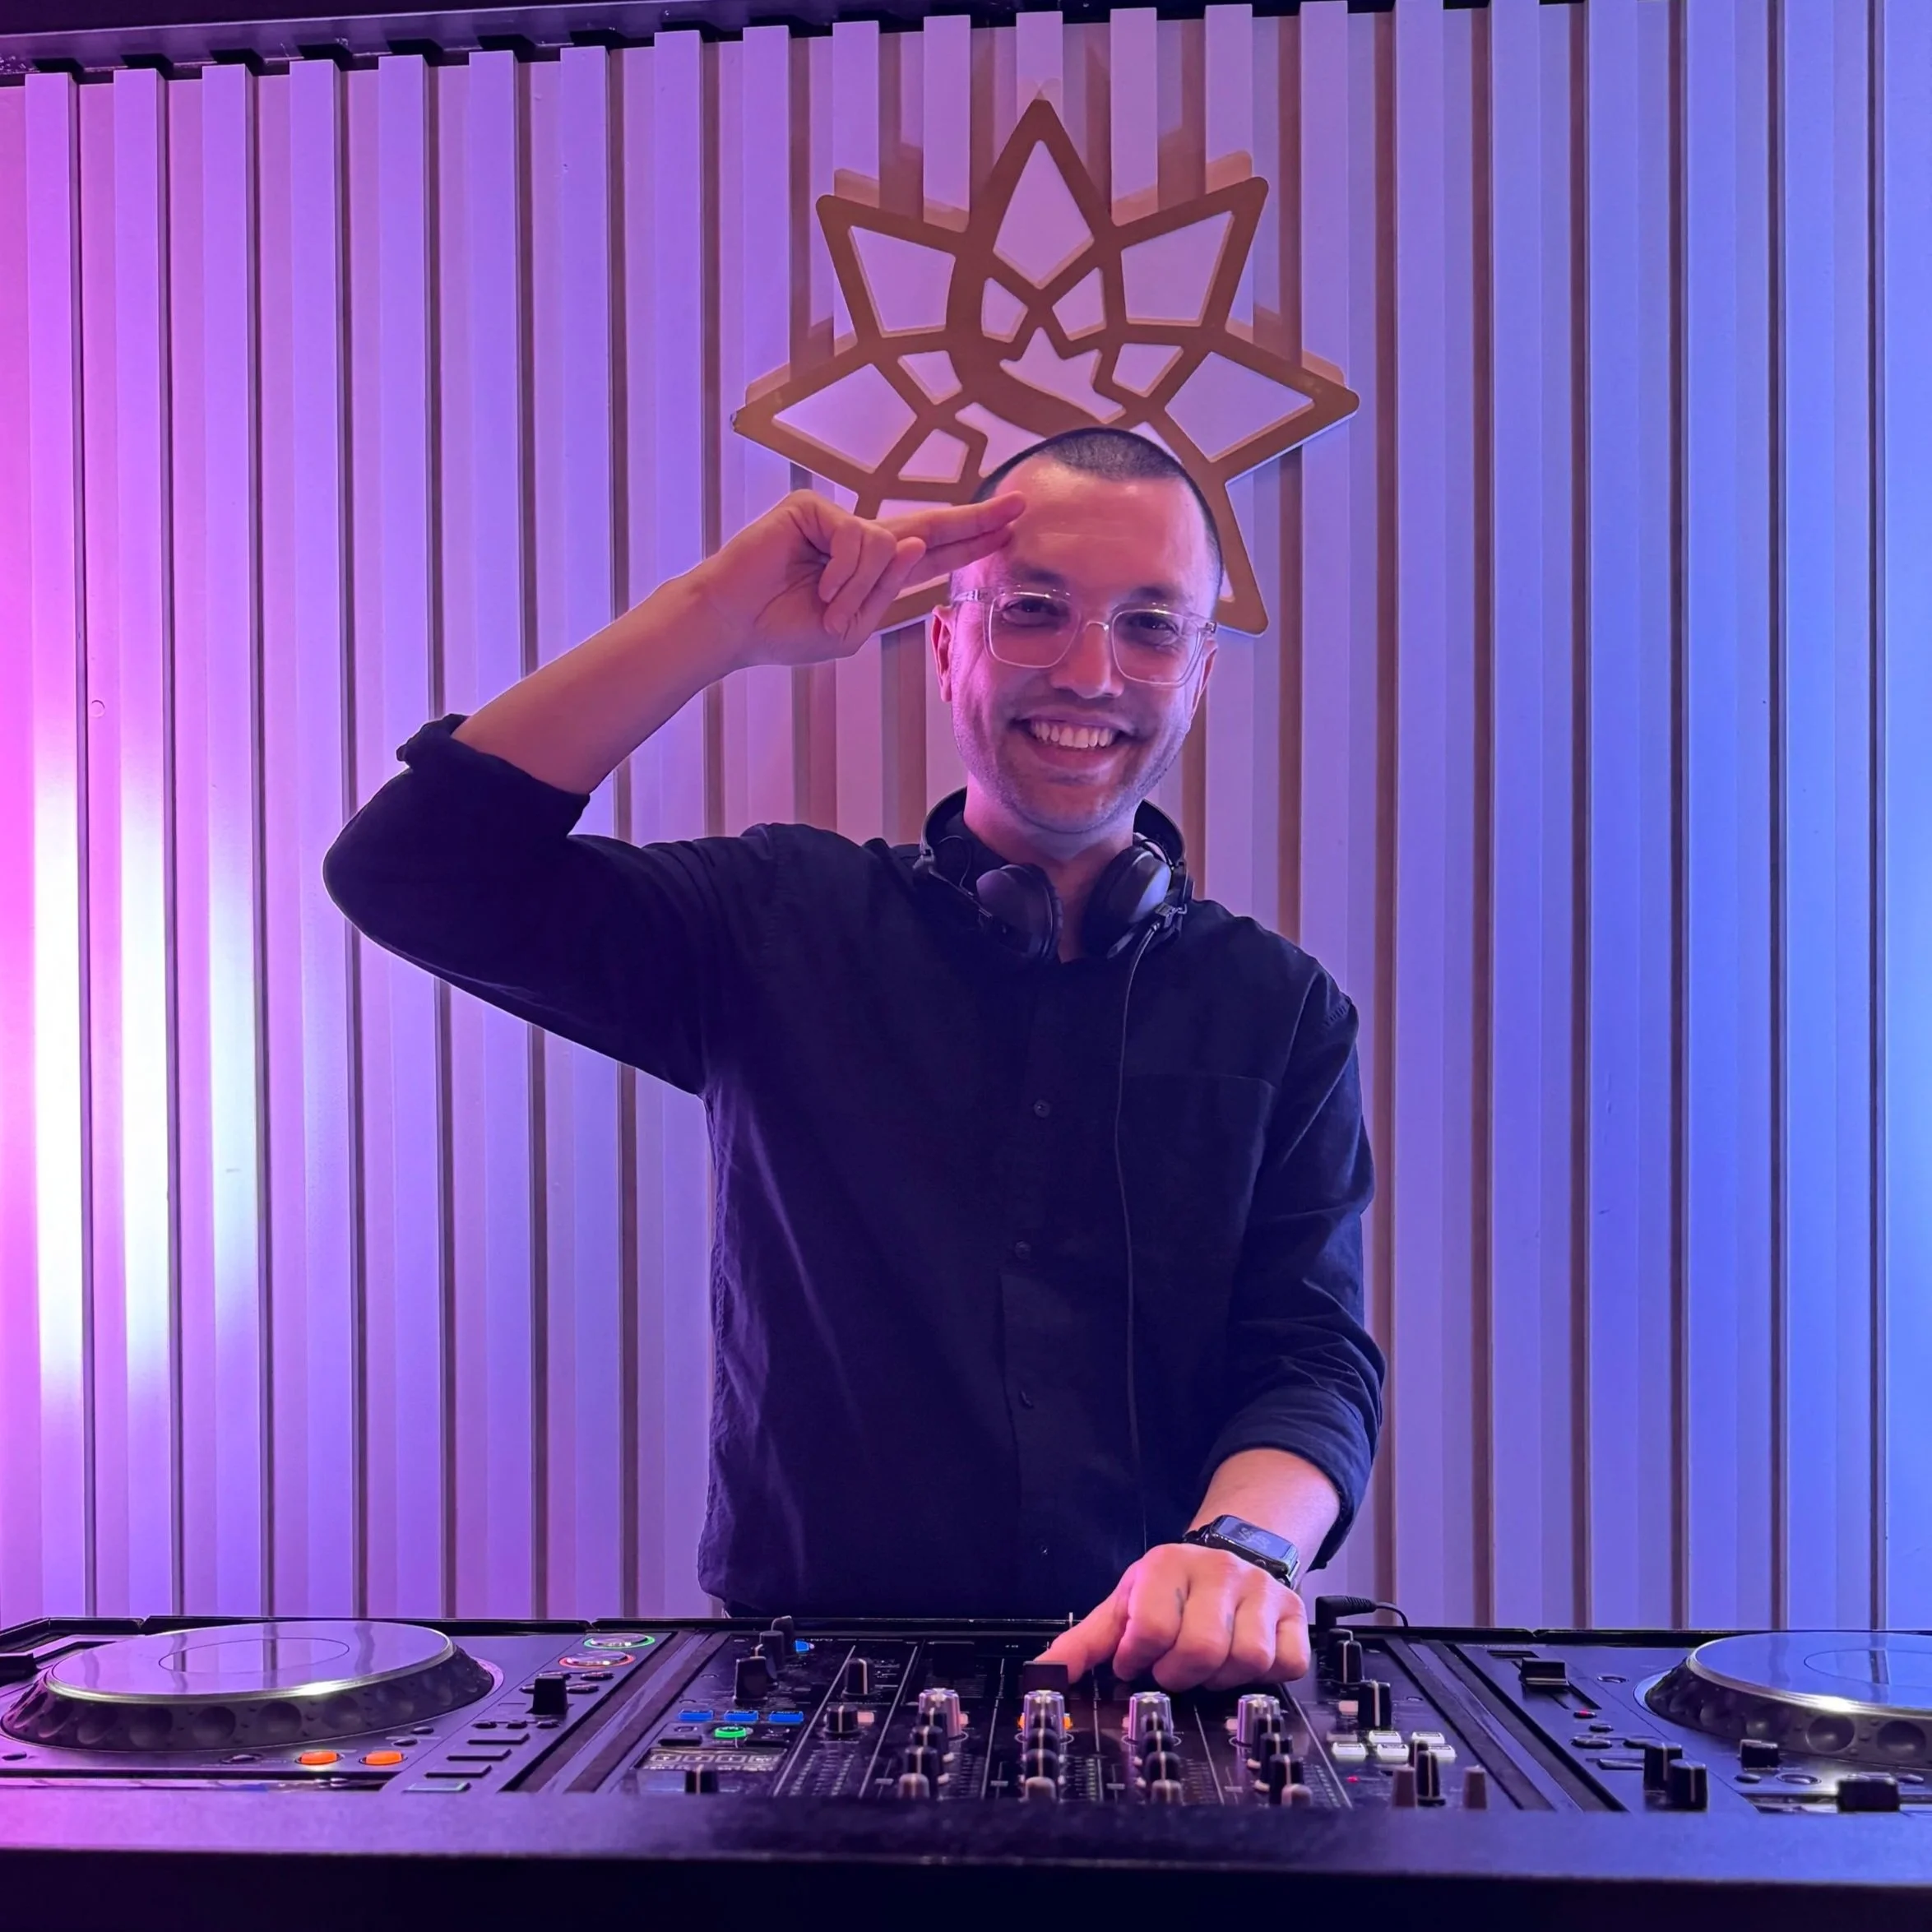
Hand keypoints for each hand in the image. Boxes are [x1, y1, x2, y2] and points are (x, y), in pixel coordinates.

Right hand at [688, 490, 1024, 669]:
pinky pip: (857, 539)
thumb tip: (916, 544)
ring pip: (888, 545)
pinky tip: (818, 589)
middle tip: (1020, 506)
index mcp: (874, 574)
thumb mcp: (849, 630)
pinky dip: (842, 574)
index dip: (972, 540)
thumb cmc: (784, 631)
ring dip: (862, 589)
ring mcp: (837, 522)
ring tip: (828, 608)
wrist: (733, 625)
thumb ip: (887, 594)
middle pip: (930, 525)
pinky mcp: (813, 510)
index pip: (933, 553)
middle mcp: (861, 541)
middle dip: (976, 521)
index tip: (1010, 526)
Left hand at [1034, 1543, 1310, 1691]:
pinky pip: (1286, 1663)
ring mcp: (1261, 1590)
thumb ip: (1083, 1643)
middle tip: (1173, 1668)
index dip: (1139, 1659)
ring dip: (1221, 1677)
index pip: (1152, 1628)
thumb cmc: (1169, 1592)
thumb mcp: (1123, 1606)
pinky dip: (1265, 1677)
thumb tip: (1042, 1674)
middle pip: (1202, 1648)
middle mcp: (1218, 1571)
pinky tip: (1243, 1663)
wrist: (1229, 1557)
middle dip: (1180, 1673)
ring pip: (1246, 1659)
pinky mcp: (1295, 1612)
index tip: (1136, 1661)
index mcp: (1167, 1565)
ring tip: (1207, 1664)